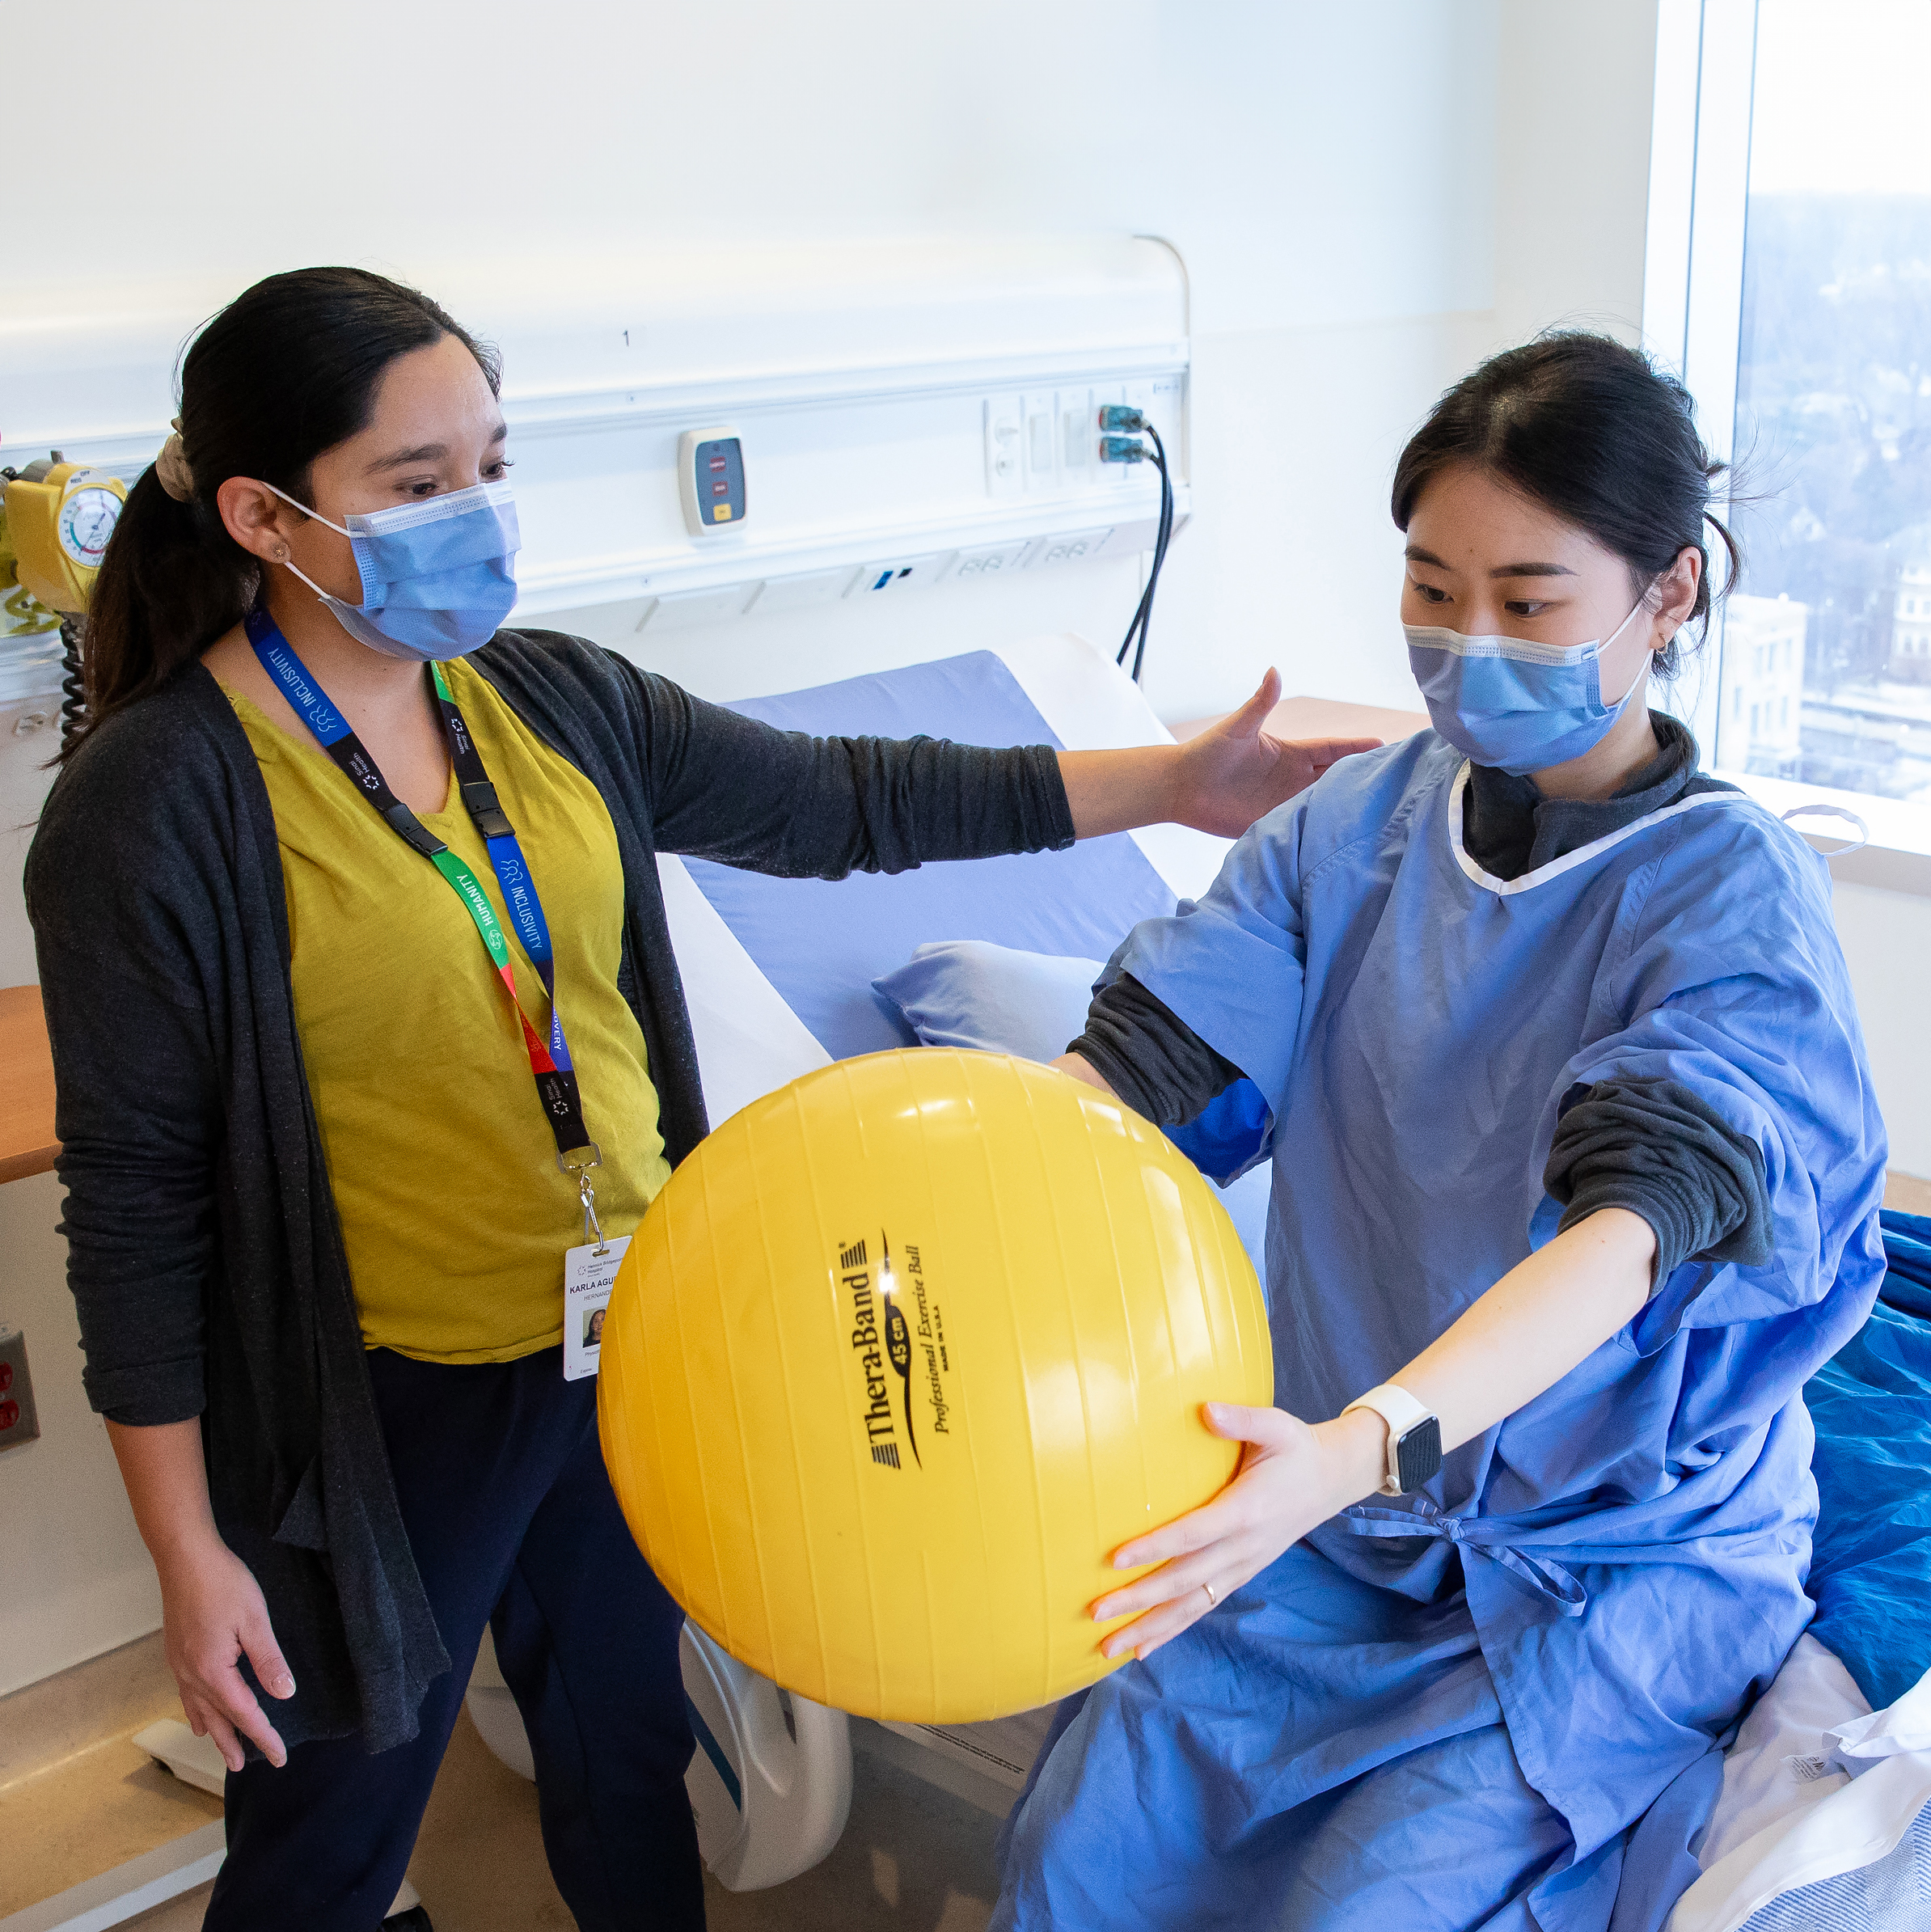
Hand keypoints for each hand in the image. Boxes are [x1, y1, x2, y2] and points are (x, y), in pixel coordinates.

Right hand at [157, 1533, 296, 1769]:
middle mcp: (191, 1675)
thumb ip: (269, 1661)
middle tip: (244, 1767)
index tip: (280, 1756)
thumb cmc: (223, 1583)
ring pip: (198, 1709)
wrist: (185, 1558)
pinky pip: (187, 1693)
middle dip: (232, 1744)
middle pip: (216, 1720)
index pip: (244, 1714)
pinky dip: (196, 1710)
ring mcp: (179, 1664)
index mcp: (213, 1671)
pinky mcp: (176, 1652)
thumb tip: (284, 1694)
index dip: (264, 1736)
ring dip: (212, 1731)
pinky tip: (199, 1712)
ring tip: (222, 1748)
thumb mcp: (255, 1620)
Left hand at [1092, 1403, 1384, 1660]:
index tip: (1115, 1559)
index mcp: (1246, 1511)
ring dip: (1149, 1626)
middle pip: (1185, 1580)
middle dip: (1139, 1599)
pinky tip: (1143, 1647)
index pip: (1193, 1534)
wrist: (1332, 1480)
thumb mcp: (1276, 1426)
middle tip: (1095, 1611)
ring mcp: (1243, 1566)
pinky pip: (1203, 1606)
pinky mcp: (1241, 1574)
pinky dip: (1173, 1629)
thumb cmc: (1295, 1449)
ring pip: (1191, 1604)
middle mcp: (1243, 1548)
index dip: (1155, 1548)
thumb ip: (1241, 1419)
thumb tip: (1206, 1409)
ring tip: (1108, 1647)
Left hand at [1170, 669, 1381, 836]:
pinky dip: (1321, 834)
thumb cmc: (1208, 752)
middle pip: (1337, 778)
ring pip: (1325, 806)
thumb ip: (1260, 703)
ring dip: (1346, 809)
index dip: (1359, 749)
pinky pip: (1303, 830)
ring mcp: (1286, 803)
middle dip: (1363, 780)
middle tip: (1397, 783)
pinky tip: (1343, 841)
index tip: (1387, 746)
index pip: (1334, 750)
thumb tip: (1274, 670)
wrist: (1182, 788)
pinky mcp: (1274, 825)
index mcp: (1292, 753)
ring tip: (1380, 814)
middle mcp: (1294, 779)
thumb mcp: (1238, 727)